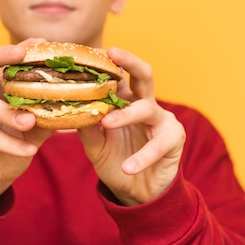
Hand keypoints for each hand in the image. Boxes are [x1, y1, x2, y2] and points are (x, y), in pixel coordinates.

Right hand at [0, 38, 53, 211]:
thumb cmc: (10, 149)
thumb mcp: (35, 130)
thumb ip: (48, 114)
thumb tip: (77, 101)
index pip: (7, 61)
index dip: (22, 48)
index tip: (42, 42)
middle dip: (2, 55)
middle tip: (22, 54)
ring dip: (10, 113)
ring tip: (31, 121)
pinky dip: (11, 143)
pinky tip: (30, 150)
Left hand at [77, 46, 184, 205]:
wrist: (137, 192)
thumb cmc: (115, 161)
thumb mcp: (95, 145)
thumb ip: (87, 127)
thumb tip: (71, 108)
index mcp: (126, 101)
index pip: (119, 76)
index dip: (107, 63)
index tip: (90, 52)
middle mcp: (146, 104)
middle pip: (144, 74)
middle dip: (130, 61)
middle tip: (112, 53)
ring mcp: (162, 119)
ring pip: (146, 108)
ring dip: (126, 115)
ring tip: (107, 123)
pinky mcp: (174, 138)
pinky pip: (158, 144)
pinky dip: (142, 156)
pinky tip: (128, 167)